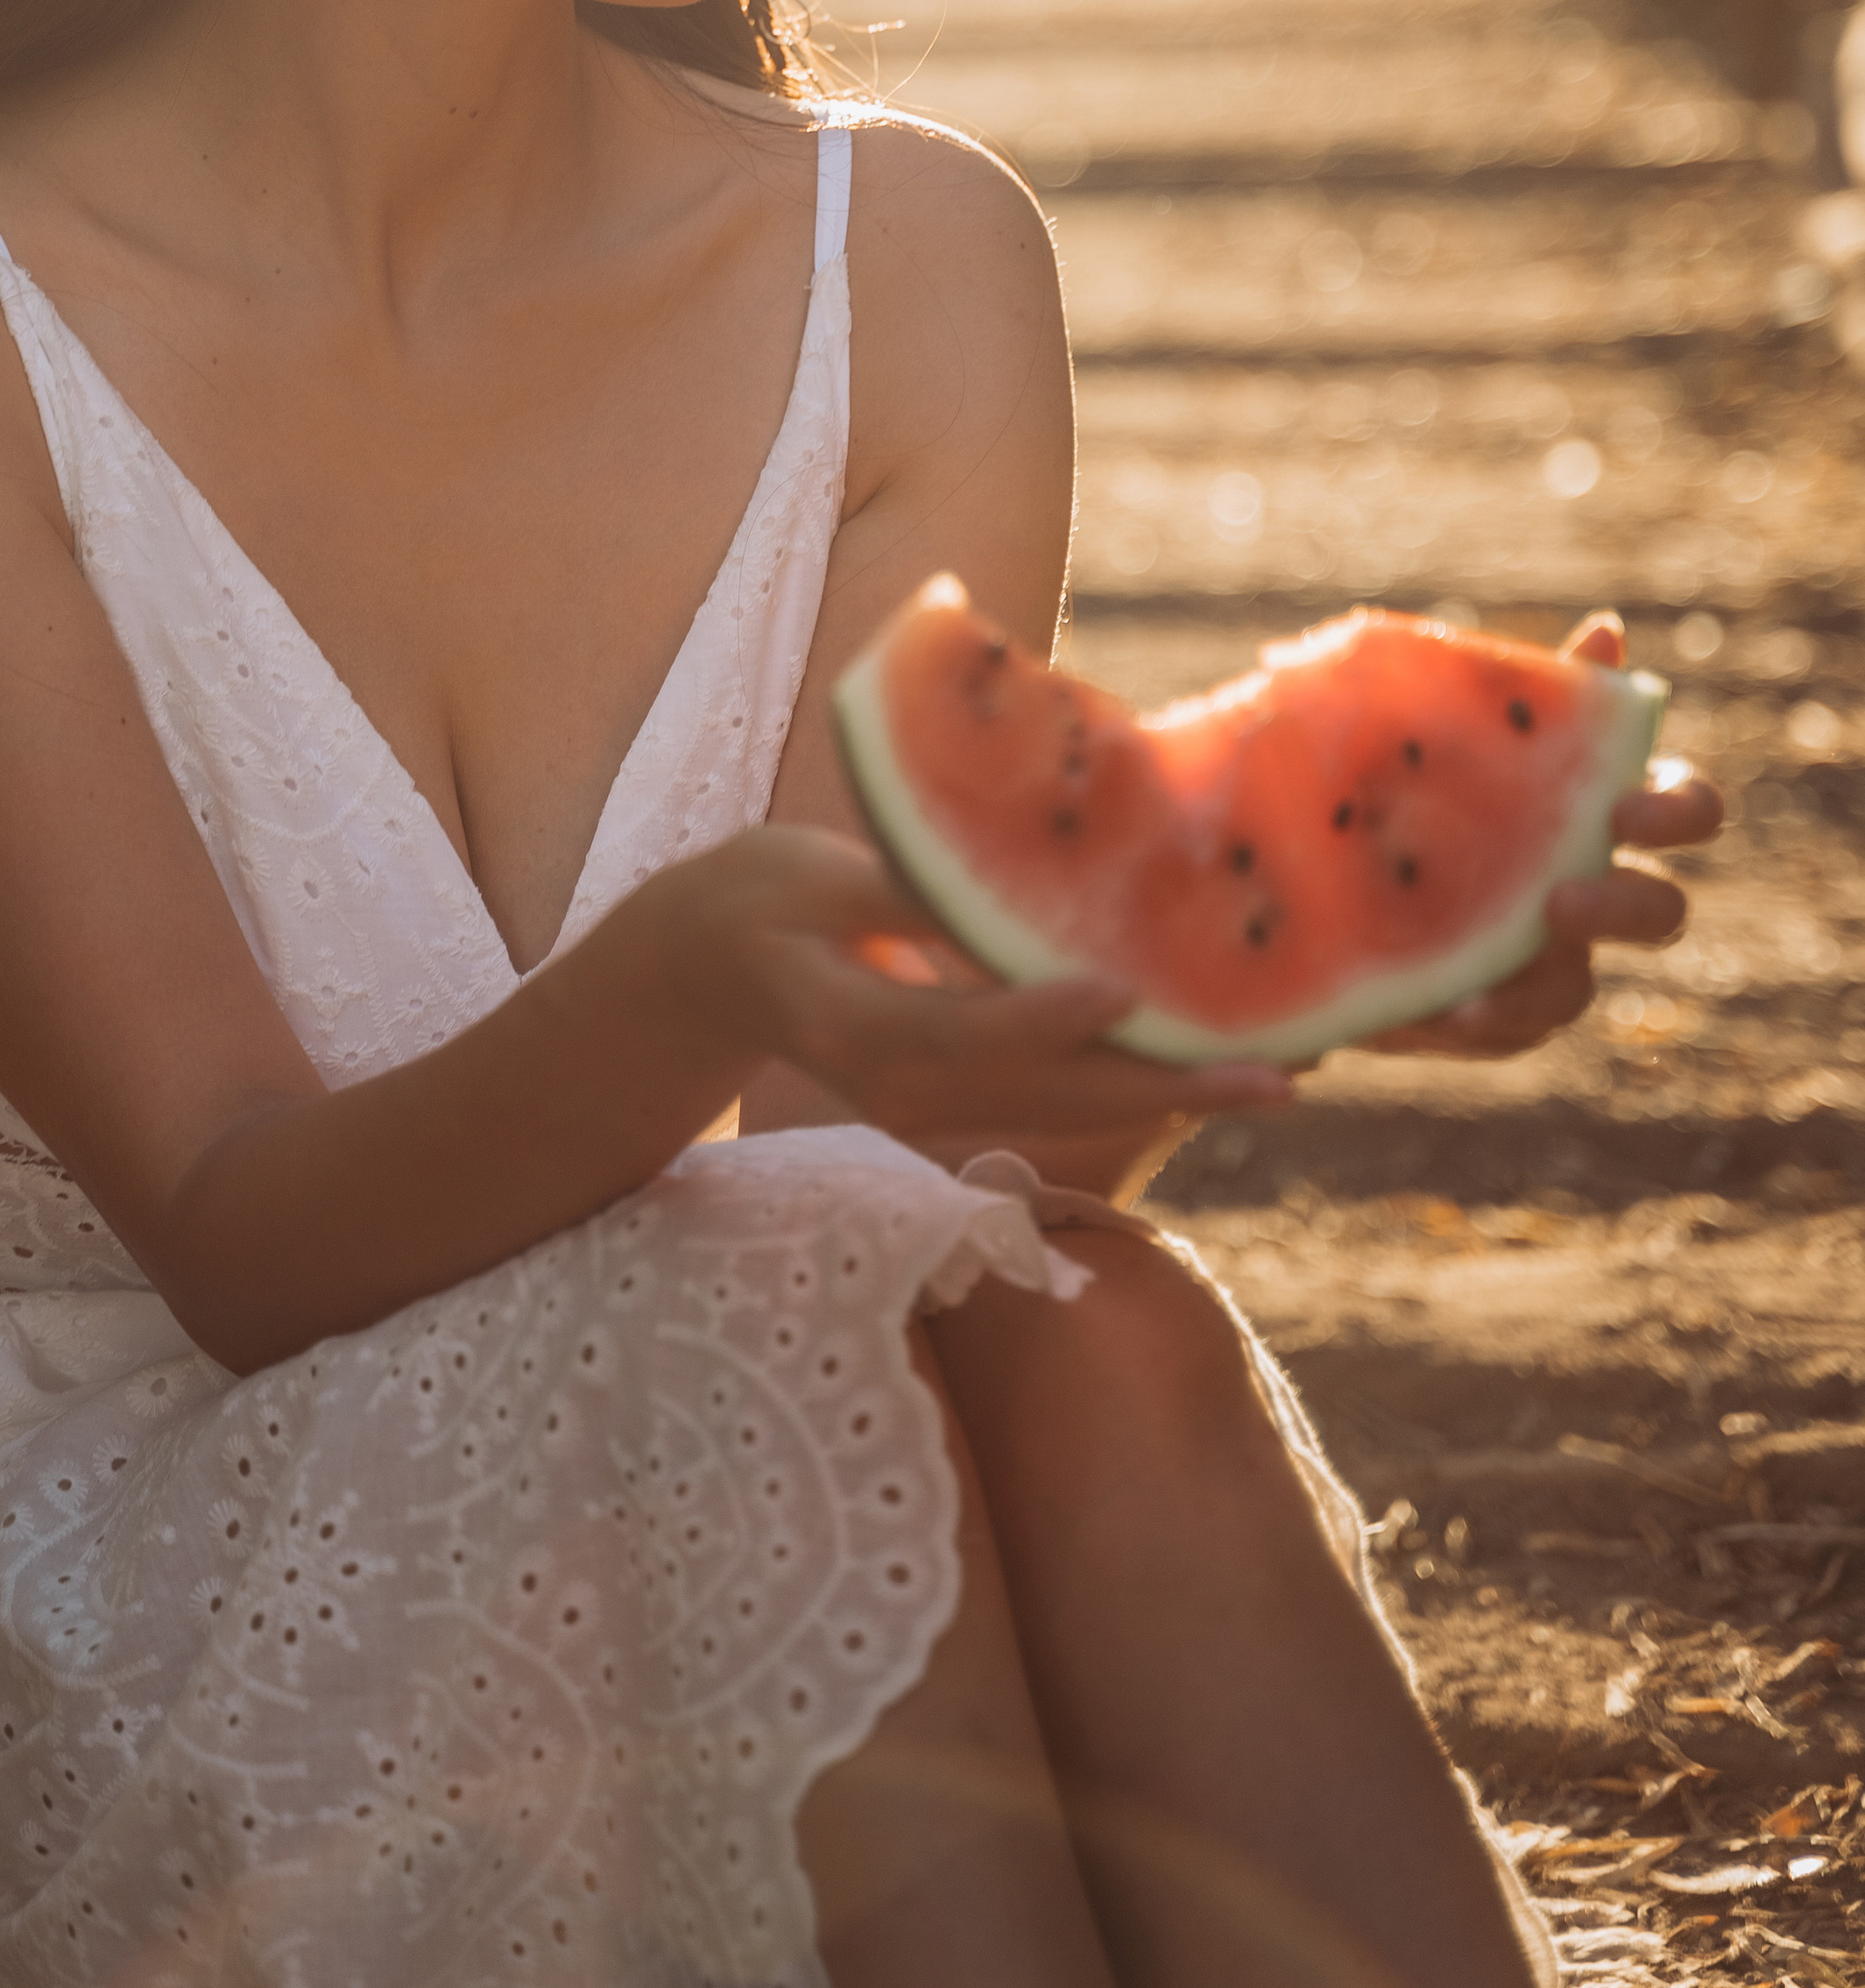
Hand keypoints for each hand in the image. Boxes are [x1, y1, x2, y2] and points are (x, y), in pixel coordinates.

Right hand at [675, 827, 1294, 1152]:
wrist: (705, 978)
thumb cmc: (755, 902)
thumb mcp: (810, 876)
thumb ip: (906, 892)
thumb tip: (1008, 880)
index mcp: (849, 1028)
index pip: (956, 1031)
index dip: (1038, 1016)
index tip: (1118, 990)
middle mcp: (900, 1092)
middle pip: (1045, 1094)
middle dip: (1166, 1085)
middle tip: (1278, 1075)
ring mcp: (931, 1111)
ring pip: (1067, 1107)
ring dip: (1174, 1092)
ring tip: (1282, 1072)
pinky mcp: (959, 1104)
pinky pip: (1059, 1100)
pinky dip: (1138, 1082)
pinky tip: (1211, 1062)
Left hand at [1363, 612, 1723, 1061]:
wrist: (1338, 865)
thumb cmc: (1433, 777)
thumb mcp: (1465, 728)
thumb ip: (1539, 693)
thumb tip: (1609, 629)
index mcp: (1600, 812)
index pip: (1682, 808)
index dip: (1677, 812)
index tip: (1625, 810)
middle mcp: (1593, 888)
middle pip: (1659, 911)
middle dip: (1623, 907)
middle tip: (1560, 899)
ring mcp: (1554, 960)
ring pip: (1582, 988)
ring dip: (1539, 986)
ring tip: (1478, 988)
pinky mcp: (1502, 1011)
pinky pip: (1512, 1029)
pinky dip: (1482, 1020)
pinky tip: (1438, 1010)